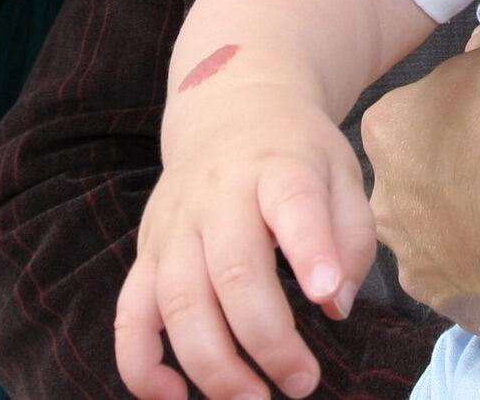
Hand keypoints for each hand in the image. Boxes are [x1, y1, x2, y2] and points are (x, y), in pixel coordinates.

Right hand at [115, 75, 370, 399]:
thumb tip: (334, 303)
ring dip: (213, 364)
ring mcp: (174, 227)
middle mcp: (218, 195)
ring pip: (179, 302)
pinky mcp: (146, 254)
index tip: (327, 294)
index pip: (291, 202)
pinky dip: (140, 365)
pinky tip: (173, 397)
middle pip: (232, 270)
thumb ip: (350, 237)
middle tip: (302, 383)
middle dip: (267, 339)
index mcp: (277, 167)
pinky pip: (129, 316)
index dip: (309, 249)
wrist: (229, 108)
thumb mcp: (341, 172)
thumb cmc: (295, 154)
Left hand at [362, 17, 479, 340]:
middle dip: (451, 182)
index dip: (453, 121)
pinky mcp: (453, 309)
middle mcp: (385, 201)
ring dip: (468, 232)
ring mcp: (417, 262)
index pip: (410, 121)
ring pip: (437, 242)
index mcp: (388, 129)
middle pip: (415, 186)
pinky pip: (470, 287)